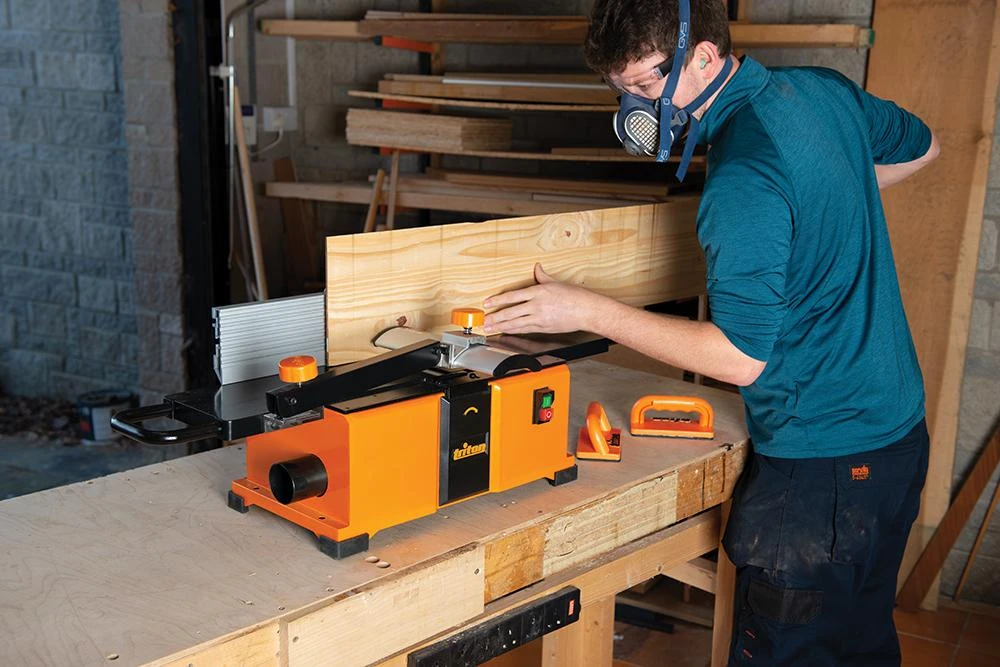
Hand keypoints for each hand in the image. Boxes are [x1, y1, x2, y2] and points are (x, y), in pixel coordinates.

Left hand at [482, 264, 609, 334]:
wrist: (587, 311)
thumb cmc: (575, 296)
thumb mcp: (556, 282)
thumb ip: (543, 276)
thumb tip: (537, 267)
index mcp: (539, 292)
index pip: (513, 296)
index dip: (498, 300)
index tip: (488, 303)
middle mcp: (537, 305)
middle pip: (511, 312)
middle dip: (496, 317)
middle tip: (484, 321)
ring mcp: (540, 318)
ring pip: (516, 323)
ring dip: (502, 326)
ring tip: (490, 328)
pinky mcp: (544, 328)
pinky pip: (525, 330)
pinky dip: (514, 331)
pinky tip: (507, 331)